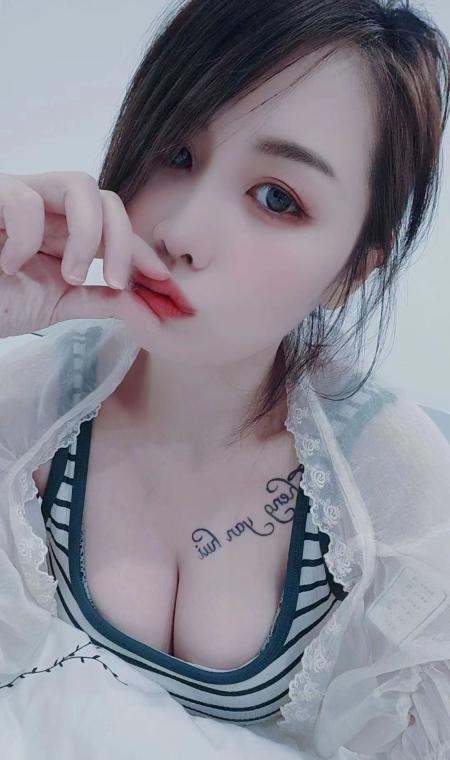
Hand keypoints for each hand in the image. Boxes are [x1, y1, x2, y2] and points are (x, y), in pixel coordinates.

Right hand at [0, 171, 170, 336]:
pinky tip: (13, 263)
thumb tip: (142, 305)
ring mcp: (19, 197)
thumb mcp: (52, 304)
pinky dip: (28, 236)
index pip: (116, 226)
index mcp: (64, 233)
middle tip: (117, 282)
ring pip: (80, 184)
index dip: (144, 250)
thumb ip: (95, 300)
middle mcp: (48, 209)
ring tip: (69, 275)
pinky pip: (24, 196)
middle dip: (124, 241)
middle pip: (108, 198)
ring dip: (87, 236)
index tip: (165, 282)